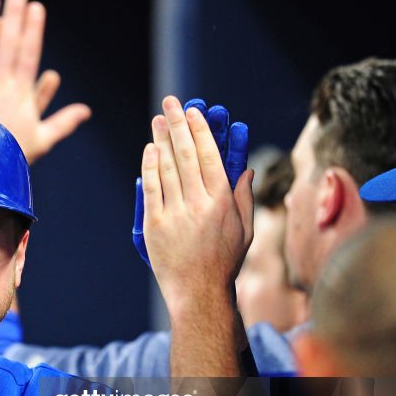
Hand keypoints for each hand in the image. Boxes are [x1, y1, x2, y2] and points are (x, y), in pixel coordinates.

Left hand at [141, 96, 253, 315]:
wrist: (198, 293)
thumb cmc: (224, 262)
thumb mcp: (245, 230)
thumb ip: (244, 197)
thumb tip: (245, 168)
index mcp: (223, 201)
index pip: (210, 156)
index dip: (200, 130)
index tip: (194, 112)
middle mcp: (199, 203)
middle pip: (187, 154)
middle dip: (178, 124)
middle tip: (170, 103)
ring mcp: (175, 214)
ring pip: (168, 168)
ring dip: (162, 140)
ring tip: (158, 120)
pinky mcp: (155, 225)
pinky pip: (151, 189)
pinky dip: (150, 167)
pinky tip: (149, 150)